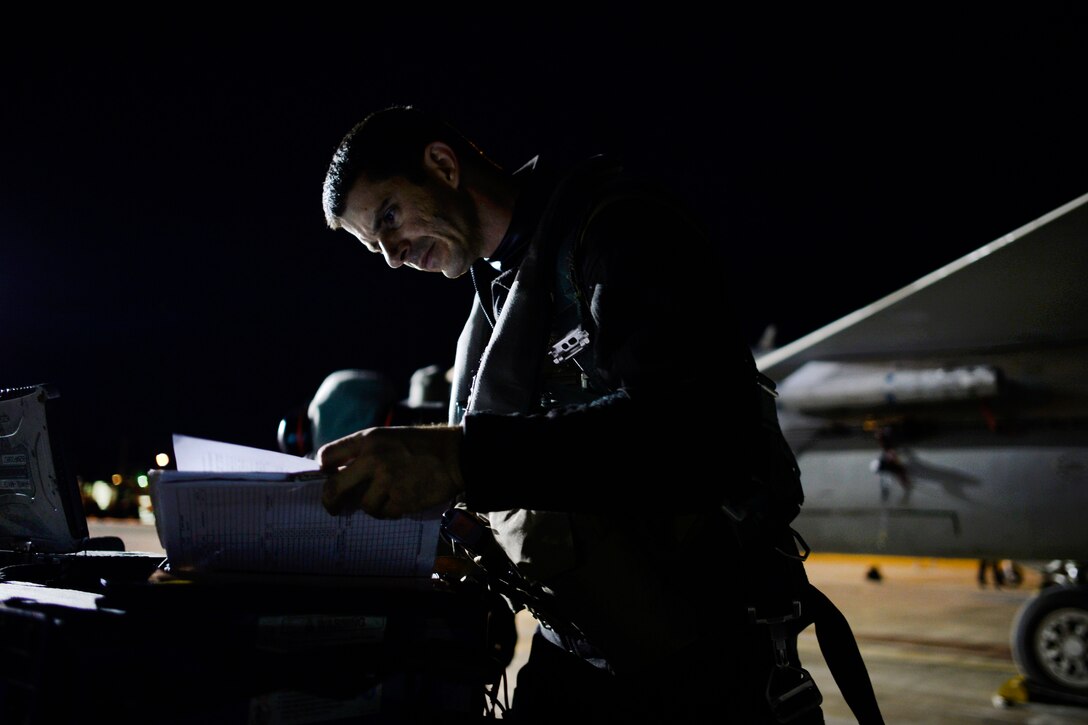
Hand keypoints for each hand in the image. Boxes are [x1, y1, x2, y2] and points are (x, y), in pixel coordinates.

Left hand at [317, 425, 464, 518]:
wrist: (456, 455)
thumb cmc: (422, 446)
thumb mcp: (389, 437)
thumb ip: (364, 451)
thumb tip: (340, 472)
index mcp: (368, 439)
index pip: (327, 455)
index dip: (324, 470)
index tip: (329, 477)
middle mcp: (373, 459)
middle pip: (333, 487)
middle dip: (329, 501)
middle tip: (333, 507)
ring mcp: (386, 480)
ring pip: (363, 505)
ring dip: (374, 505)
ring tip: (388, 497)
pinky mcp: (401, 499)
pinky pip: (385, 513)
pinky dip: (391, 510)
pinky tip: (403, 499)